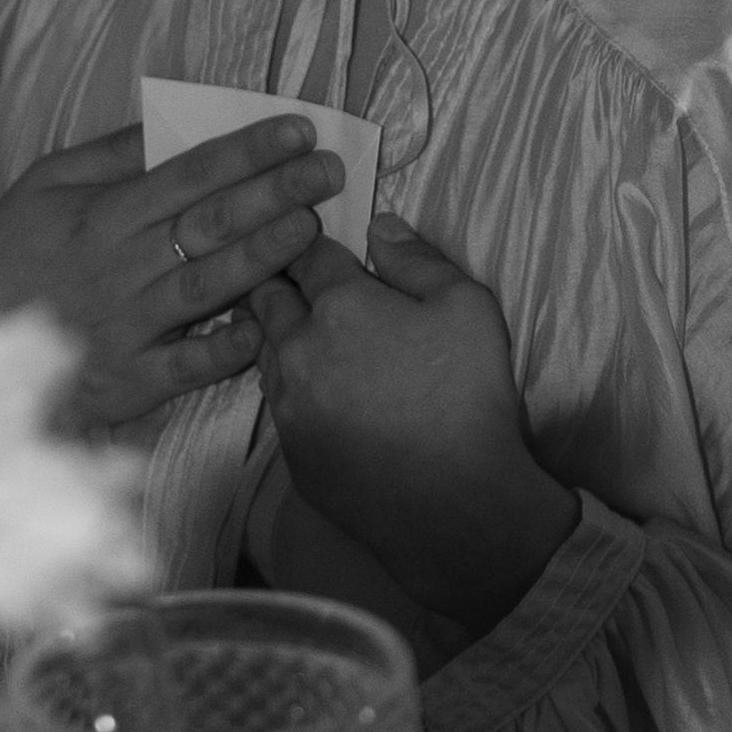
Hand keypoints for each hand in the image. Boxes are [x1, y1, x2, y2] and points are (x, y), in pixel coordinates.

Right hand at [0, 117, 343, 427]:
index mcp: (102, 214)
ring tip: (314, 229)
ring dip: (267, 255)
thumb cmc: (4, 257)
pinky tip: (270, 325)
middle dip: (277, 191)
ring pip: (211, 284)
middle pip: (212, 222)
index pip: (189, 172)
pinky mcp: (129, 381)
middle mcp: (122, 265)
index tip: (298, 129)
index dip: (248, 149)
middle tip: (330, 172)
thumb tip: (168, 126)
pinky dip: (230, 347)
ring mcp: (129, 325)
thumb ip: (108, 156)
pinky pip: (191, 365)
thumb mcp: (42, 187)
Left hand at [250, 214, 578, 628]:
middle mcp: (297, 348)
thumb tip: (379, 226)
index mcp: (339, 304)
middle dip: (276, 280)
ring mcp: (287, 404)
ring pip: (262, 351)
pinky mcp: (290, 451)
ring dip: (276, 333)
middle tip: (293, 277)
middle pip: (265, 297)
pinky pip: (276, 403)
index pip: (306, 254)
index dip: (311, 241)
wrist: (456, 506)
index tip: (314, 239)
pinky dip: (289, 387)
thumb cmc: (469, 396)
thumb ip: (418, 259)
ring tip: (297, 330)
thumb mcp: (467, 307)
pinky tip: (314, 392)